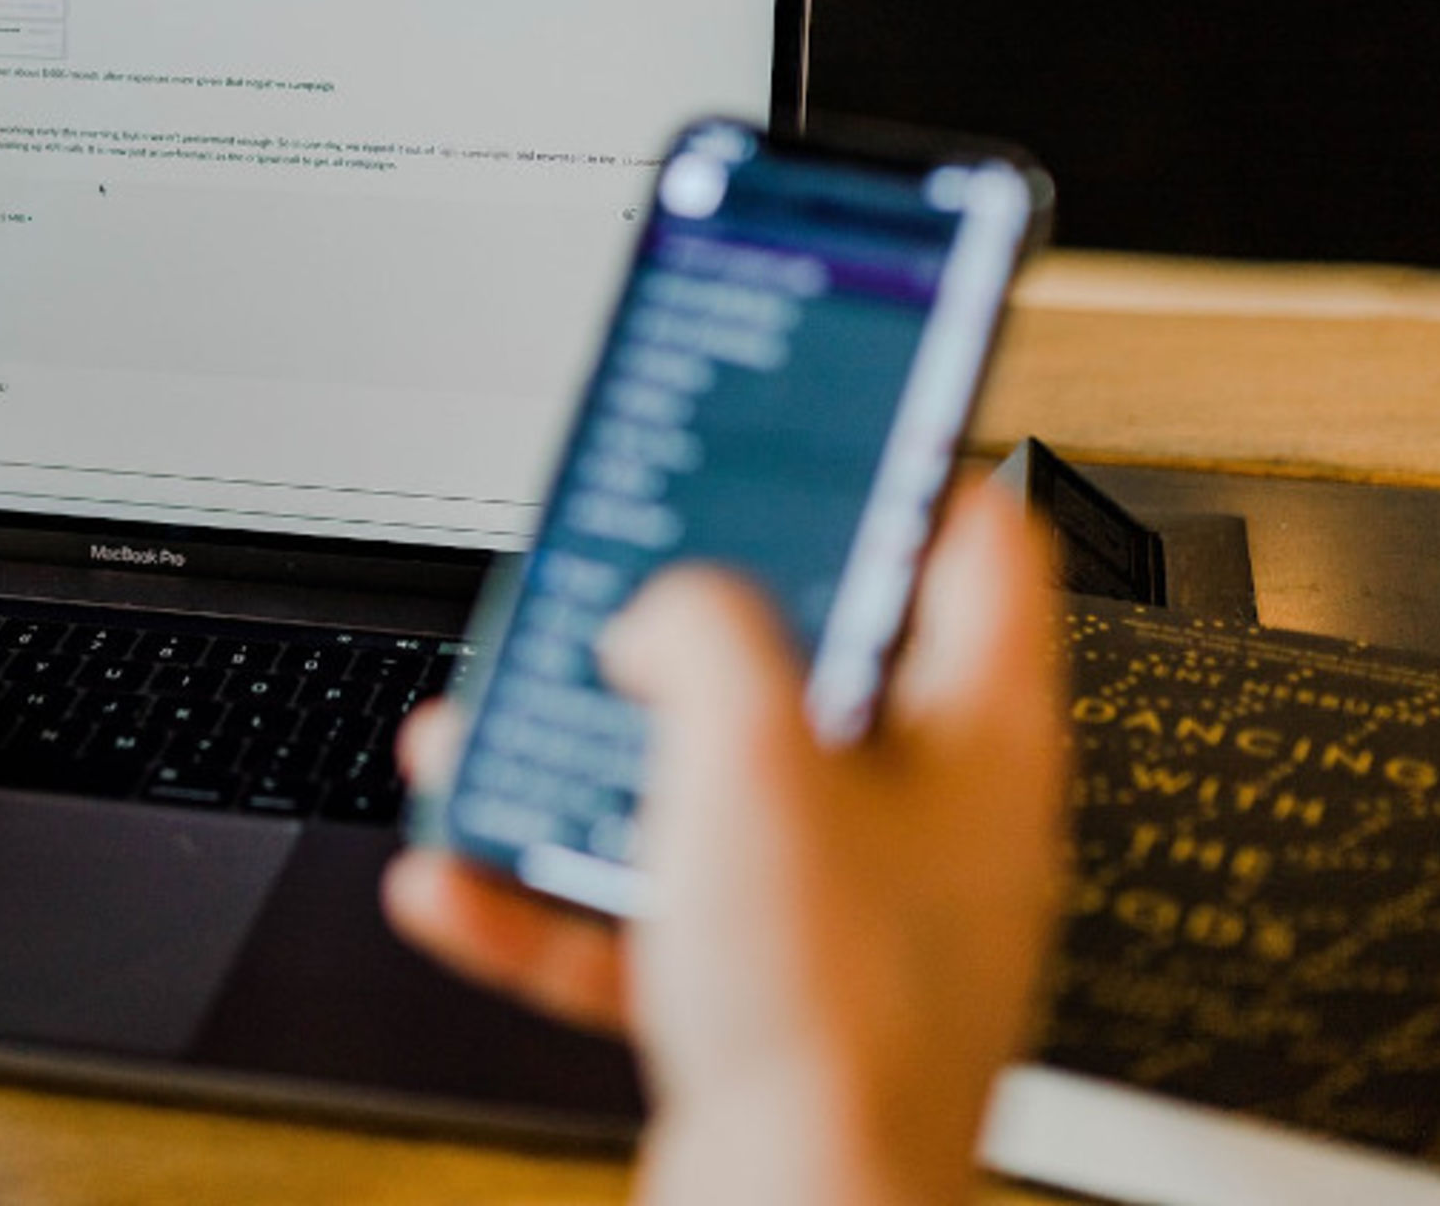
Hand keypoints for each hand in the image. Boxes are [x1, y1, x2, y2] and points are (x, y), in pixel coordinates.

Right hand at [384, 482, 1067, 1205]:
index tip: (824, 419)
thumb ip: (701, 631)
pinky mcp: (767, 1000)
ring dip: (588, 759)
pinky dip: (552, 892)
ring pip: (706, 793)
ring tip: (496, 732)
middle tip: (616, 580)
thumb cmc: (830, 1018)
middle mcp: (927, 825)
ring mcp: (847, 917)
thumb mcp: (749, 753)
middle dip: (683, 627)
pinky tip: (463, 876)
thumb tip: (664, 613)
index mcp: (976, 742)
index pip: (973, 548)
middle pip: (810, 669)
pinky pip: (645, 914)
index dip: (897, 466)